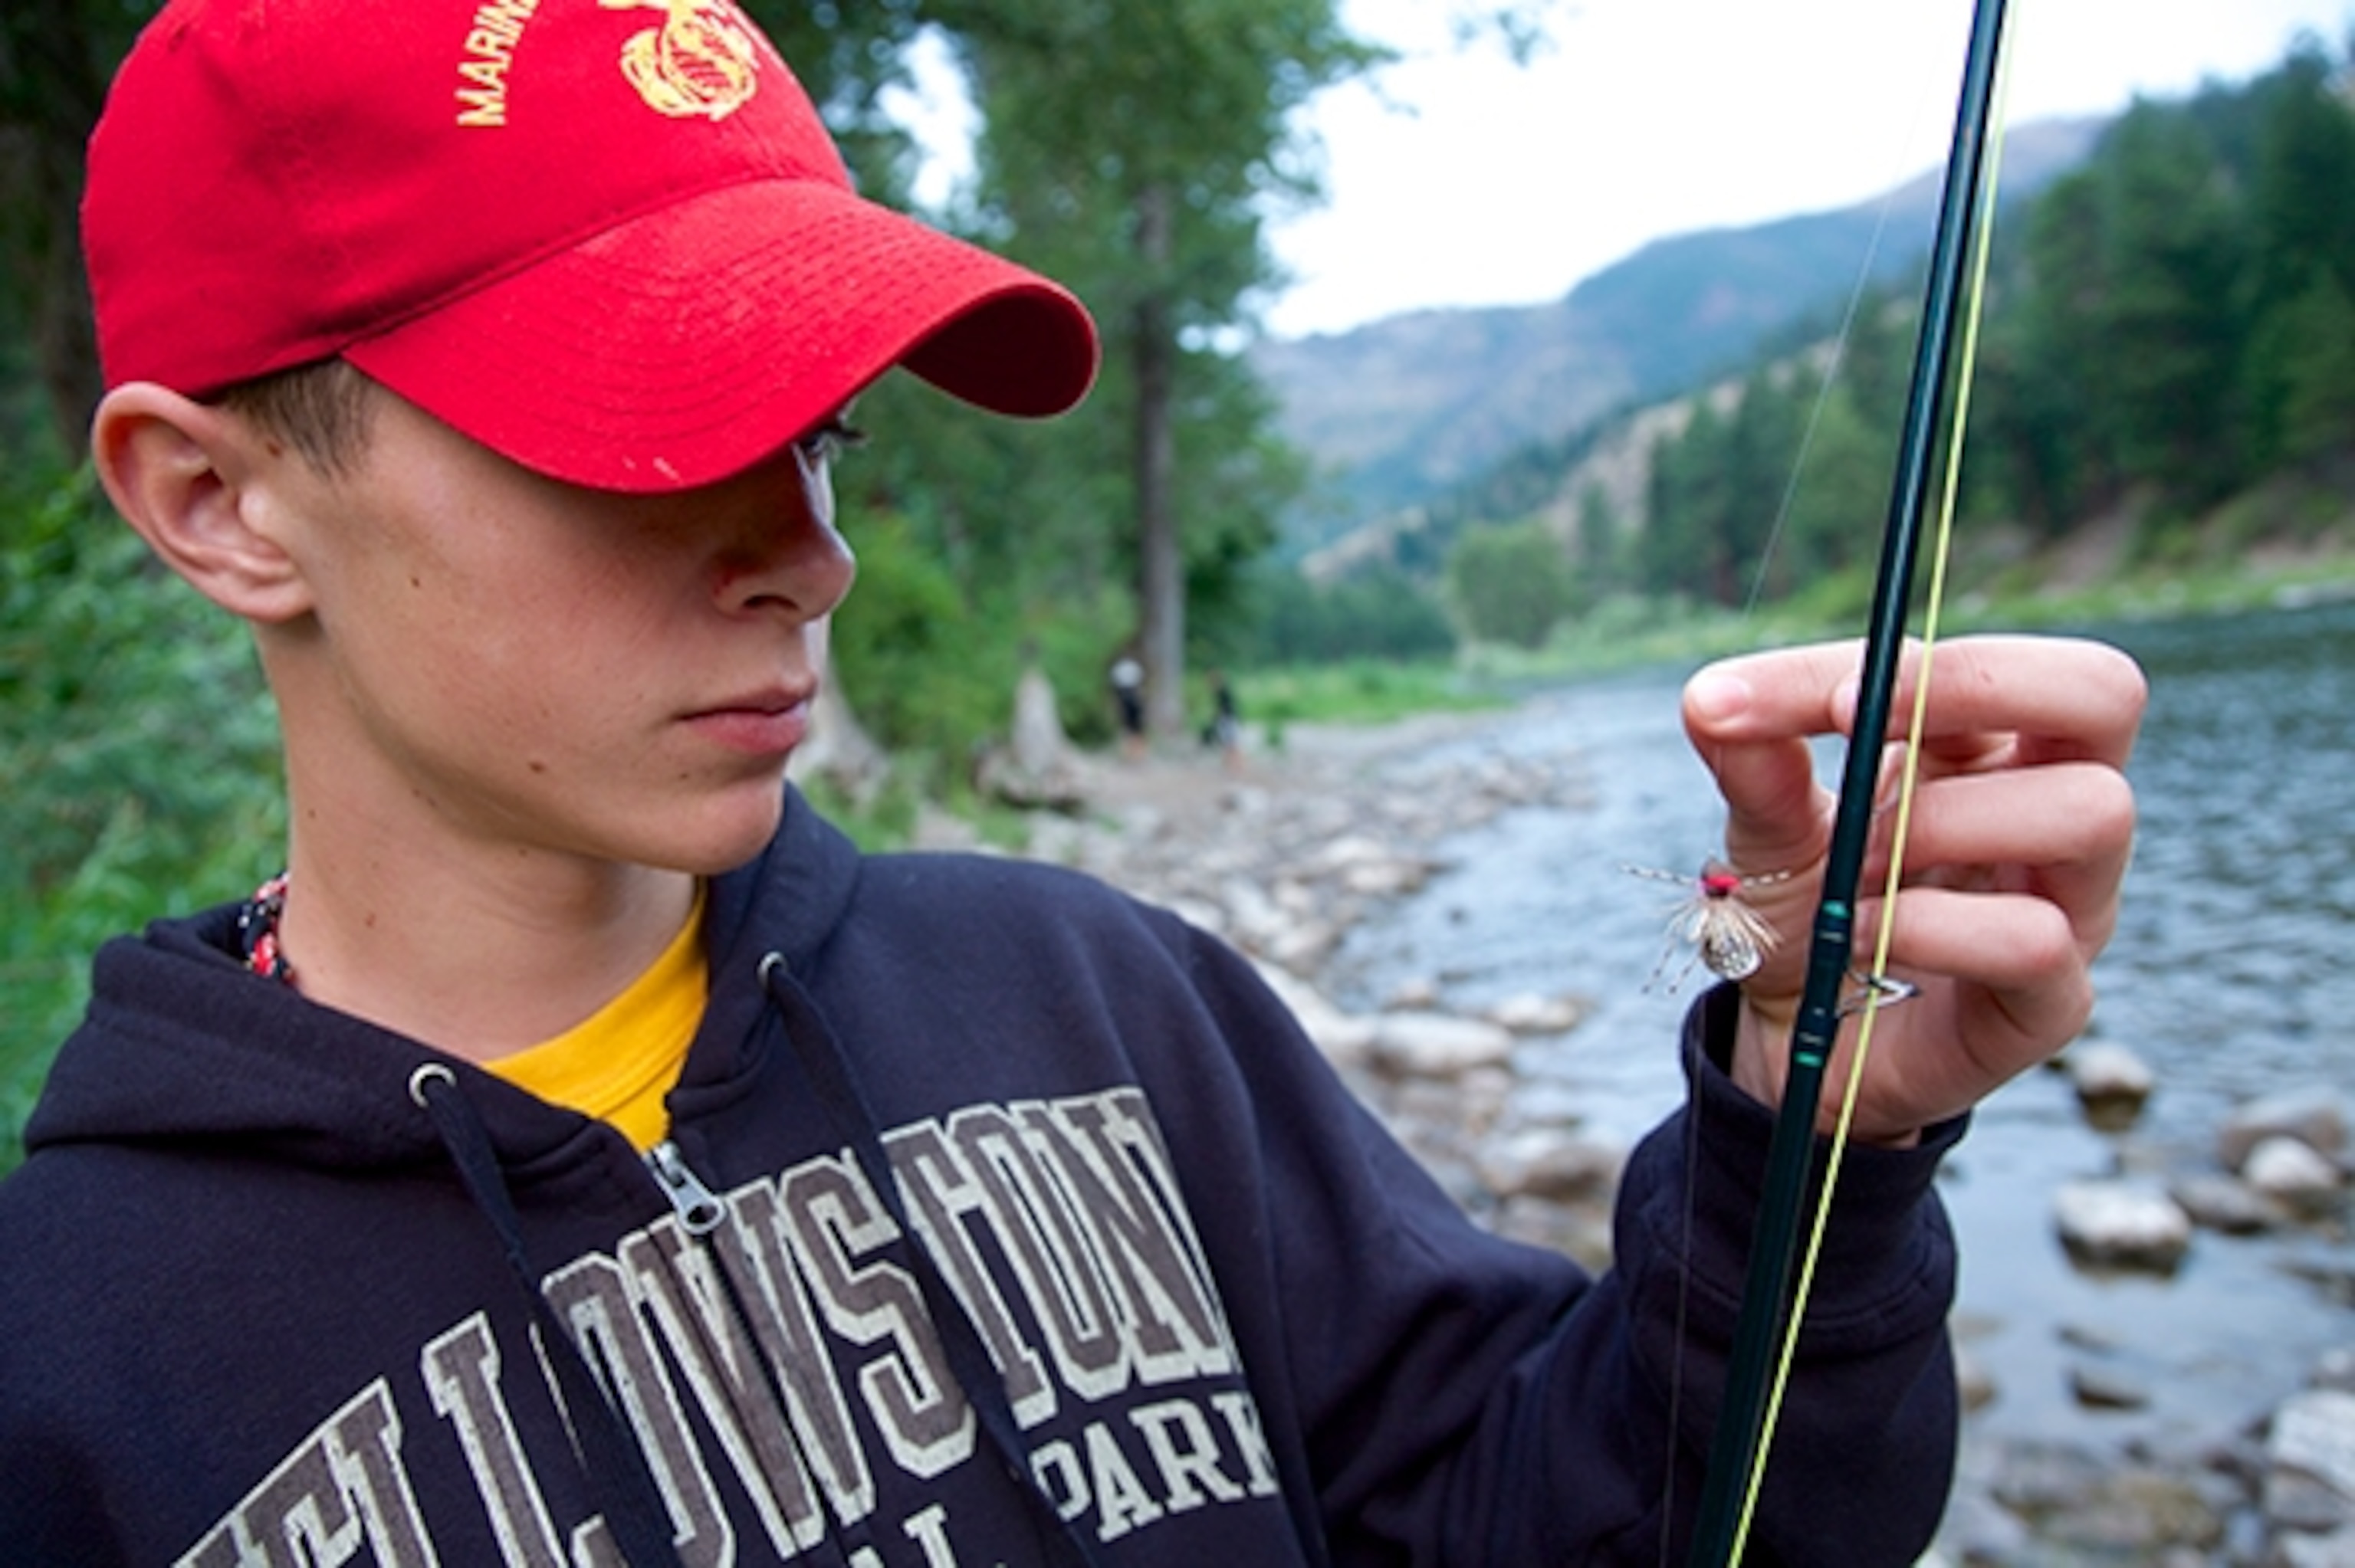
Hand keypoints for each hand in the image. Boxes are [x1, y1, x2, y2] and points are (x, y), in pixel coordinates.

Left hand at [1681, 634, 2145, 1145]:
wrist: (1792, 1042)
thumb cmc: (1805, 910)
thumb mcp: (1768, 830)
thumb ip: (1752, 764)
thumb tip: (1708, 698)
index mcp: (1992, 748)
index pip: (2004, 662)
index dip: (1916, 660)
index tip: (1818, 698)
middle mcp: (2055, 811)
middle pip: (2104, 693)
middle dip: (1980, 685)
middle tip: (1859, 720)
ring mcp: (2071, 905)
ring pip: (2091, 811)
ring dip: (1946, 820)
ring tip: (1859, 867)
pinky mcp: (2053, 1000)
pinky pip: (2036, 940)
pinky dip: (1935, 926)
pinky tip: (1870, 936)